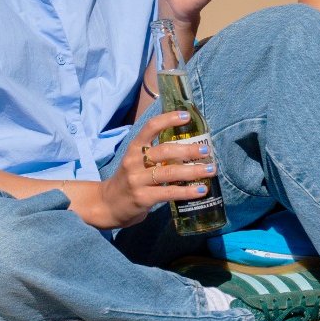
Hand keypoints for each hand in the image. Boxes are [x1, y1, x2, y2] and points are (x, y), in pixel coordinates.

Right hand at [91, 112, 216, 229]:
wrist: (108, 204)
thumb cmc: (130, 179)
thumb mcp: (137, 161)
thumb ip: (157, 153)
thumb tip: (191, 146)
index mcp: (134, 148)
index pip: (150, 128)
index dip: (168, 119)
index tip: (186, 116)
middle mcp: (134, 162)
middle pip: (164, 151)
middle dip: (188, 150)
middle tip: (207, 150)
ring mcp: (138, 181)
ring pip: (170, 172)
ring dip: (194, 170)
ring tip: (211, 169)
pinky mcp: (143, 198)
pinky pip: (169, 192)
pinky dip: (188, 191)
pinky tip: (202, 190)